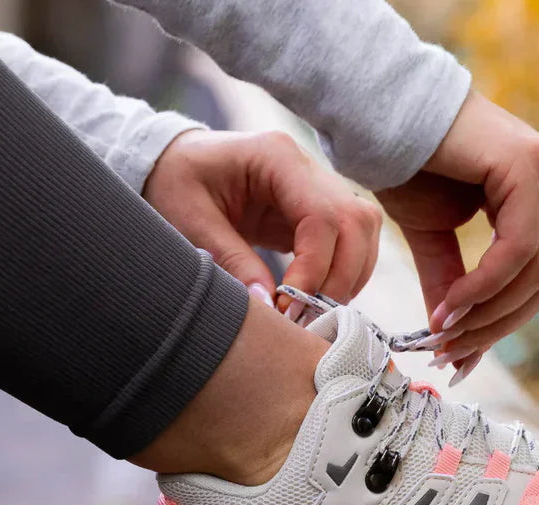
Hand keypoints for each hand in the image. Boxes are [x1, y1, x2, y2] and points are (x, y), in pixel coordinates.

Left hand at [144, 130, 381, 305]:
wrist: (174, 164)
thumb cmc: (177, 183)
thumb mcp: (191, 221)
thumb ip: (231, 260)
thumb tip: (269, 305)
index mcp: (277, 157)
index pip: (323, 217)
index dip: (315, 268)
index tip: (289, 304)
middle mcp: (309, 167)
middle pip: (357, 224)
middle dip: (340, 278)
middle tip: (308, 314)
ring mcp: (321, 187)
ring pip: (364, 234)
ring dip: (348, 279)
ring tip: (312, 309)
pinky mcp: (321, 211)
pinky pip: (353, 244)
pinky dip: (344, 275)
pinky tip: (315, 297)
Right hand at [375, 91, 538, 373]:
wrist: (377, 116)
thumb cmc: (405, 169)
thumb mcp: (434, 241)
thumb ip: (452, 287)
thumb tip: (455, 345)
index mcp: (536, 195)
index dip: (504, 322)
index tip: (461, 354)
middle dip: (499, 324)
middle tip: (453, 352)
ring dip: (491, 311)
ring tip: (446, 330)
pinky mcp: (526, 165)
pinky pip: (520, 247)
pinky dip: (487, 284)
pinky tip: (452, 303)